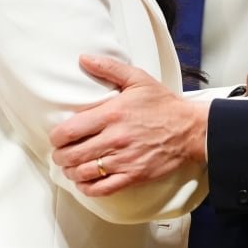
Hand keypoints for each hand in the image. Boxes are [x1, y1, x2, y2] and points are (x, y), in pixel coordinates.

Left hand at [49, 55, 208, 196]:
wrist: (190, 129)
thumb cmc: (163, 104)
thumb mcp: (138, 79)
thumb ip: (109, 68)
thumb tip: (84, 58)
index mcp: (112, 114)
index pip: (69, 131)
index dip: (56, 137)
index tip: (58, 137)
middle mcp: (115, 139)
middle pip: (72, 155)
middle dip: (60, 156)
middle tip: (61, 154)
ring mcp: (124, 160)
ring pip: (83, 173)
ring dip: (71, 171)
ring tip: (71, 167)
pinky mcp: (133, 176)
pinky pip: (101, 189)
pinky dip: (87, 187)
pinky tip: (85, 181)